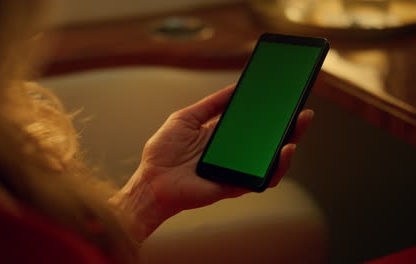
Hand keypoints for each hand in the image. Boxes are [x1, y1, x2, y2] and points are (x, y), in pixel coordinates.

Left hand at [109, 84, 313, 242]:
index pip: (253, 122)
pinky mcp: (238, 185)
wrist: (152, 181)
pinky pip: (263, 178)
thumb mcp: (187, 117)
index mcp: (223, 135)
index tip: (286, 95)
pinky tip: (284, 150)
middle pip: (268, 140)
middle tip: (303, 109)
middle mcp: (234, 152)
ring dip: (290, 143)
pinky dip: (277, 166)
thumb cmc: (164, 150)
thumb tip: (236, 87)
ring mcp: (238, 169)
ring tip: (300, 124)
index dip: (271, 111)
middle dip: (290, 125)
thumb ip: (212, 104)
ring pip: (272, 159)